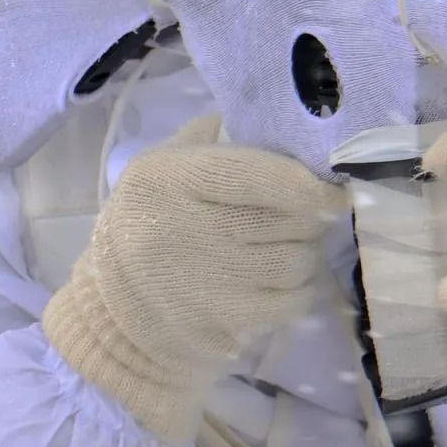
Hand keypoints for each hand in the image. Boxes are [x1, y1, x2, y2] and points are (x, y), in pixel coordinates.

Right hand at [44, 121, 347, 440]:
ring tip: (286, 247)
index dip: (309, 182)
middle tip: (302, 215)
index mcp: (172, 179)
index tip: (333, 188)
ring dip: (305, 253)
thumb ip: (215, 137)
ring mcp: (208, 285)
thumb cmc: (149, 224)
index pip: (260, 175)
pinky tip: (279, 282)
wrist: (113, 315)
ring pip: (299, 261)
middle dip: (310, 216)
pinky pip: (293, 302)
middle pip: (291, 219)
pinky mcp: (224, 326)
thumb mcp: (162, 166)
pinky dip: (298, 291)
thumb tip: (277, 121)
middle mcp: (188, 231)